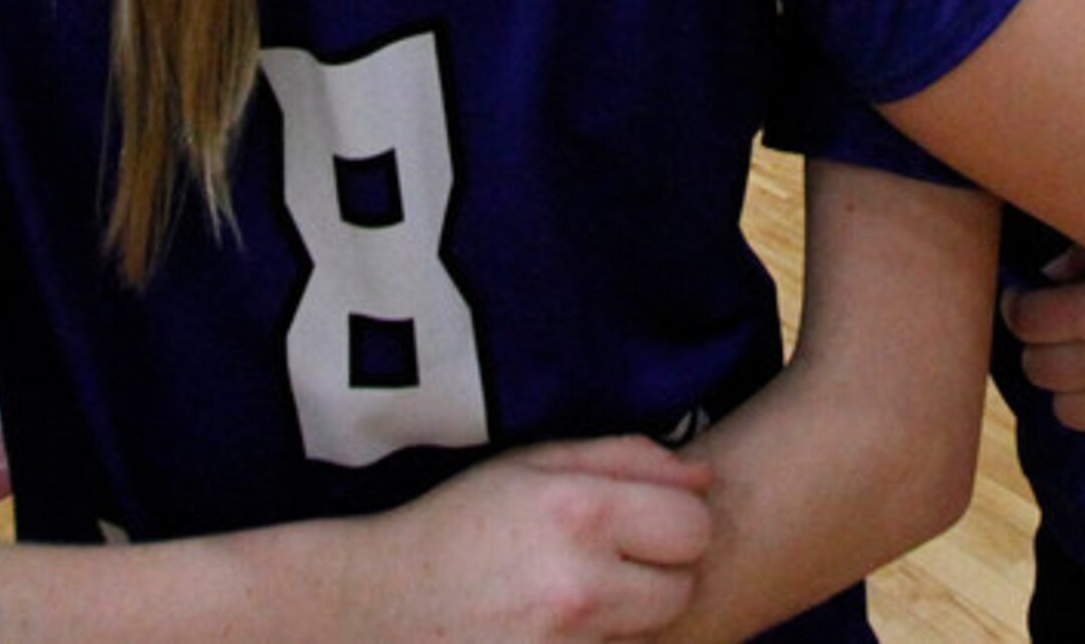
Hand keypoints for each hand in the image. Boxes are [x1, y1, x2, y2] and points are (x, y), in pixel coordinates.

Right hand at [359, 437, 713, 638]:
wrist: (382, 607)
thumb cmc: (457, 525)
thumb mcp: (529, 465)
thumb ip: (623, 458)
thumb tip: (702, 475)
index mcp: (577, 510)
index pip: (694, 526)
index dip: (674, 523)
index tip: (641, 524)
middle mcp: (580, 583)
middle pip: (684, 586)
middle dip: (659, 573)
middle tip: (610, 564)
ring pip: (655, 632)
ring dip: (632, 616)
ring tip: (578, 597)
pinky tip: (557, 630)